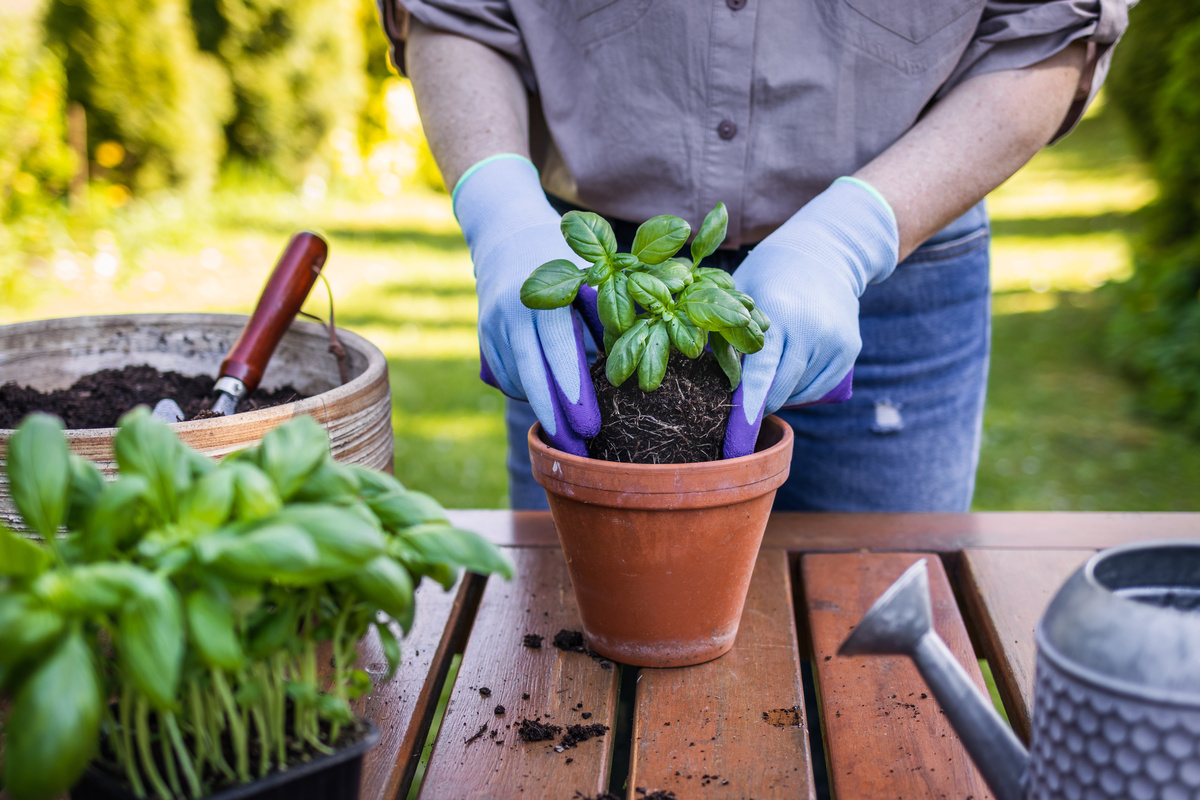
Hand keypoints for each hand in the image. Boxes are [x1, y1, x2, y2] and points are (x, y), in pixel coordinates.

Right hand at [455, 156, 600, 455]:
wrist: (505, 233)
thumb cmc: (563, 257)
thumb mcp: (590, 276)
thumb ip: (607, 315)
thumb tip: (625, 363)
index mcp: (544, 294)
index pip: (557, 350)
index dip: (573, 391)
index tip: (590, 426)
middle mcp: (512, 312)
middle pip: (531, 376)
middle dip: (554, 418)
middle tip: (578, 451)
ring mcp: (492, 326)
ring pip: (518, 381)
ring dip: (543, 408)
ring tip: (569, 436)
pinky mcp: (483, 338)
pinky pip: (506, 377)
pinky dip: (528, 392)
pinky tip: (548, 402)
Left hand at [723, 178, 898, 457]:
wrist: (828, 251)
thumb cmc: (771, 272)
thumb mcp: (741, 290)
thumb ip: (723, 326)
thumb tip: (698, 367)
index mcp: (779, 311)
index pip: (762, 369)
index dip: (749, 403)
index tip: (740, 430)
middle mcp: (812, 329)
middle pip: (781, 388)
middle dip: (758, 404)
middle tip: (738, 409)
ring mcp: (834, 341)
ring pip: (799, 392)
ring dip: (778, 395)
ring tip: (764, 377)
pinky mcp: (849, 350)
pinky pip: (818, 388)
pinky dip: (799, 392)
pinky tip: (786, 379)